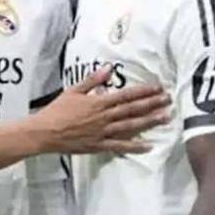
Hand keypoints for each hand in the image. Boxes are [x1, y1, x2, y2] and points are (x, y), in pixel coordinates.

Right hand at [33, 65, 169, 154]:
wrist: (45, 132)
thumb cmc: (57, 110)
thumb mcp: (73, 90)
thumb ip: (92, 80)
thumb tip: (108, 69)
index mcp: (99, 102)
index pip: (126, 95)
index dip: (143, 91)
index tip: (158, 88)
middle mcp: (104, 117)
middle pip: (133, 109)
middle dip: (152, 104)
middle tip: (169, 100)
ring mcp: (103, 132)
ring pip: (131, 126)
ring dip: (149, 121)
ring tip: (165, 118)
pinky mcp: (100, 145)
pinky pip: (120, 146)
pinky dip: (135, 146)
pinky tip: (149, 145)